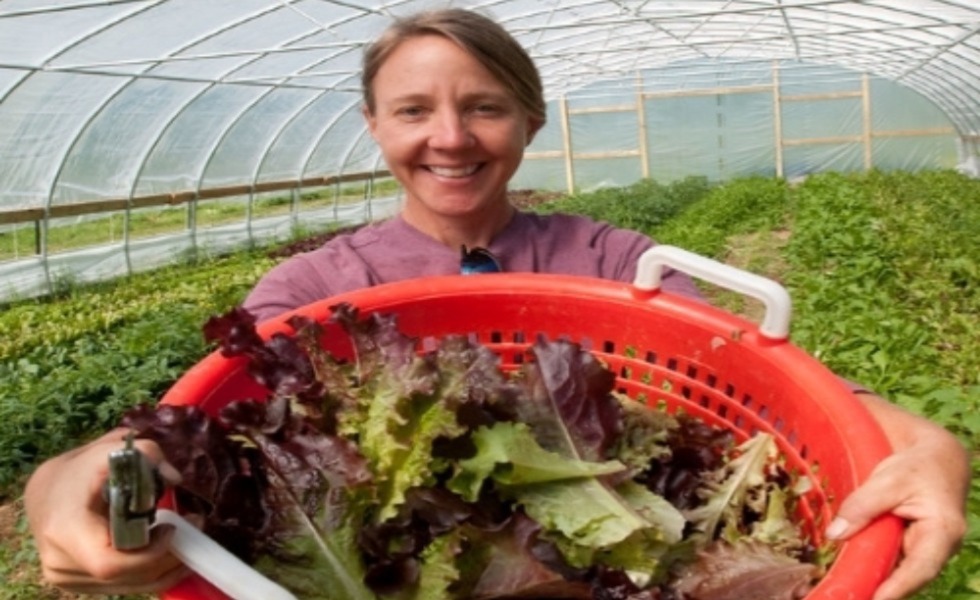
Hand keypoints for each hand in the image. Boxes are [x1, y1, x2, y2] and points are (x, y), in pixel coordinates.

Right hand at [25, 427, 191, 593]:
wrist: (45, 494)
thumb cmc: (77, 472)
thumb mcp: (108, 452)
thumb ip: (146, 454)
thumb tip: (174, 478)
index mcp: (66, 531)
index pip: (111, 563)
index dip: (150, 553)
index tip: (172, 527)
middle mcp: (62, 563)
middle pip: (128, 577)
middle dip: (168, 556)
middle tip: (194, 528)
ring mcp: (68, 580)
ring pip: (132, 586)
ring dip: (166, 566)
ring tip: (187, 538)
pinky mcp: (79, 586)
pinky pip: (127, 587)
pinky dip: (153, 572)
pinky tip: (171, 552)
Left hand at [826, 393, 970, 599]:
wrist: (936, 459)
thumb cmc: (916, 467)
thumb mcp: (888, 480)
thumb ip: (861, 507)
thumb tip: (834, 535)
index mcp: (942, 531)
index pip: (920, 568)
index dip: (897, 587)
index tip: (876, 599)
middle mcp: (939, 548)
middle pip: (906, 575)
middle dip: (879, 587)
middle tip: (849, 594)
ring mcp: (926, 550)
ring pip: (897, 569)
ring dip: (873, 577)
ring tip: (846, 588)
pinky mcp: (913, 548)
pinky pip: (893, 561)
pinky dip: (873, 564)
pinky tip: (850, 570)